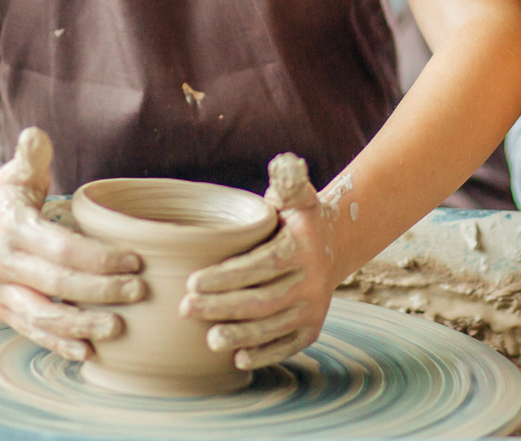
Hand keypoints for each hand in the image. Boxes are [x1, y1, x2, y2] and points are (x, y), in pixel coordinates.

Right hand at [0, 127, 145, 360]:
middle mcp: (5, 264)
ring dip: (81, 326)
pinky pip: (32, 331)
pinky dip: (58, 344)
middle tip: (139, 292)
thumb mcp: (15, 172)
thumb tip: (35, 135)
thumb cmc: (3, 195)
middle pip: (58, 285)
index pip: (62, 248)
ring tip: (119, 328)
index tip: (135, 260)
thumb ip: (31, 155)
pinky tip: (88, 352)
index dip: (99, 257)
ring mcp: (1, 291)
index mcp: (15, 229)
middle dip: (101, 292)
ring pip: (42, 316)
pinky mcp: (2, 310)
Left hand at [180, 153, 335, 369]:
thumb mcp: (296, 196)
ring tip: (208, 339)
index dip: (226, 276)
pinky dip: (264, 354)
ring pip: (273, 326)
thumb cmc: (298, 219)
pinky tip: (238, 358)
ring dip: (240, 336)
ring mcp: (314, 307)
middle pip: (262, 300)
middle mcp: (312, 280)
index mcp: (301, 247)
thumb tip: (283, 162)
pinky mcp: (313, 328)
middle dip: (221, 307)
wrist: (335, 246)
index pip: (260, 265)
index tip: (192, 282)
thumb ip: (288, 180)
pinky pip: (288, 345)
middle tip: (186, 309)